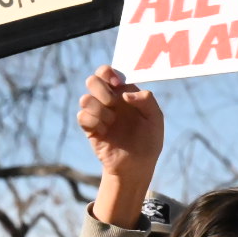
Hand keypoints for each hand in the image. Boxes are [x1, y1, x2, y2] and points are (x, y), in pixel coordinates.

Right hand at [78, 66, 162, 180]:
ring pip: (85, 99)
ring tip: (111, 121)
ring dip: (99, 108)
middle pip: (92, 80)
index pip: (107, 72)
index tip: (117, 83)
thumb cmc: (149, 139)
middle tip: (112, 102)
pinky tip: (105, 130)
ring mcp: (98, 114)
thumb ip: (147, 100)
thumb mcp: (155, 118)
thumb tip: (125, 94)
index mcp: (123, 93)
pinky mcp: (90, 129)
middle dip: (101, 88)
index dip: (108, 72)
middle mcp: (108, 101)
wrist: (138, 164)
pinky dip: (94, 121)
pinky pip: (82, 116)